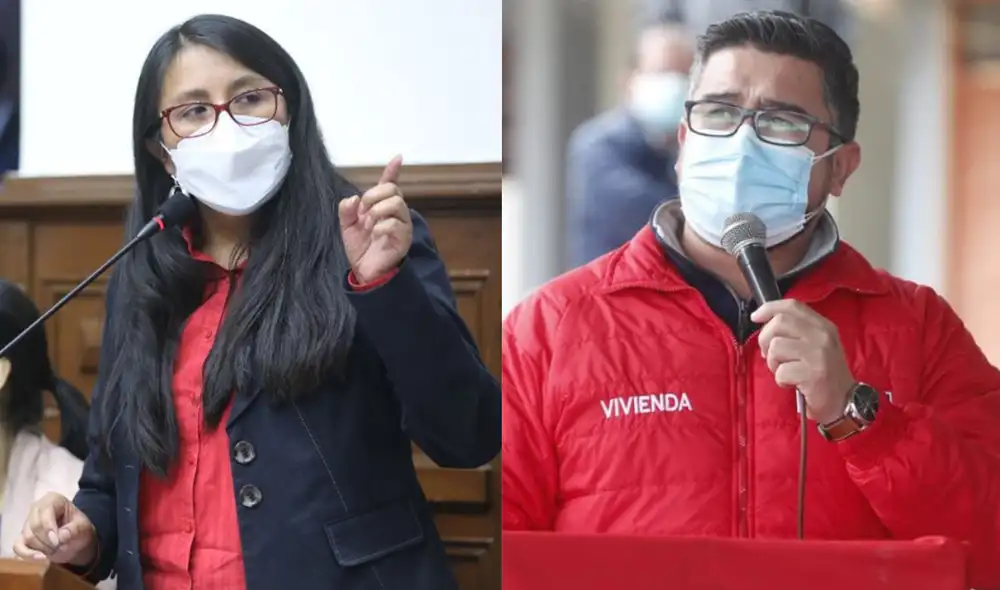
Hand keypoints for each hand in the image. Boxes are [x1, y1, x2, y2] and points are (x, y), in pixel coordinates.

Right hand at [13, 492, 96, 566]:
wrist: (75, 540)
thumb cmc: (79, 529)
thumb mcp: (84, 527)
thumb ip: (74, 530)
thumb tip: (60, 537)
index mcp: (52, 500)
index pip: (45, 513)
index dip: (49, 528)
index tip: (57, 542)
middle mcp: (36, 508)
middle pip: (34, 526)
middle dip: (47, 540)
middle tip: (59, 547)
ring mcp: (27, 523)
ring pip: (28, 537)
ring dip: (42, 548)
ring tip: (56, 550)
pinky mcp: (22, 537)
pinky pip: (18, 547)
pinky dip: (28, 554)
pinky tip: (41, 558)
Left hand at [339, 155, 413, 283]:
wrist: (364, 271)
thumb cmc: (361, 248)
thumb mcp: (347, 226)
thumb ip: (346, 210)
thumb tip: (354, 199)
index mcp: (382, 206)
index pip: (390, 184)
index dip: (393, 171)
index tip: (398, 158)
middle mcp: (396, 213)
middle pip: (393, 190)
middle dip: (374, 195)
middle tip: (363, 211)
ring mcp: (402, 225)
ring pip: (395, 203)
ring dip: (377, 211)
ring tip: (369, 225)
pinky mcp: (403, 239)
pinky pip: (394, 223)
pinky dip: (381, 226)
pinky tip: (375, 234)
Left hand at [751, 300, 855, 424]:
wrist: (844, 402)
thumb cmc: (823, 374)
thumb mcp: (815, 345)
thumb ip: (796, 331)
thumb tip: (764, 322)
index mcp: (823, 326)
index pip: (792, 306)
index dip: (769, 308)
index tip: (756, 317)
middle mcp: (822, 336)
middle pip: (779, 323)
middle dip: (765, 339)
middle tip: (771, 355)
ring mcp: (819, 354)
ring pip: (776, 347)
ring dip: (773, 362)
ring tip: (785, 371)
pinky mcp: (813, 374)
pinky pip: (781, 371)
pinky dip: (780, 380)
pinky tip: (792, 384)